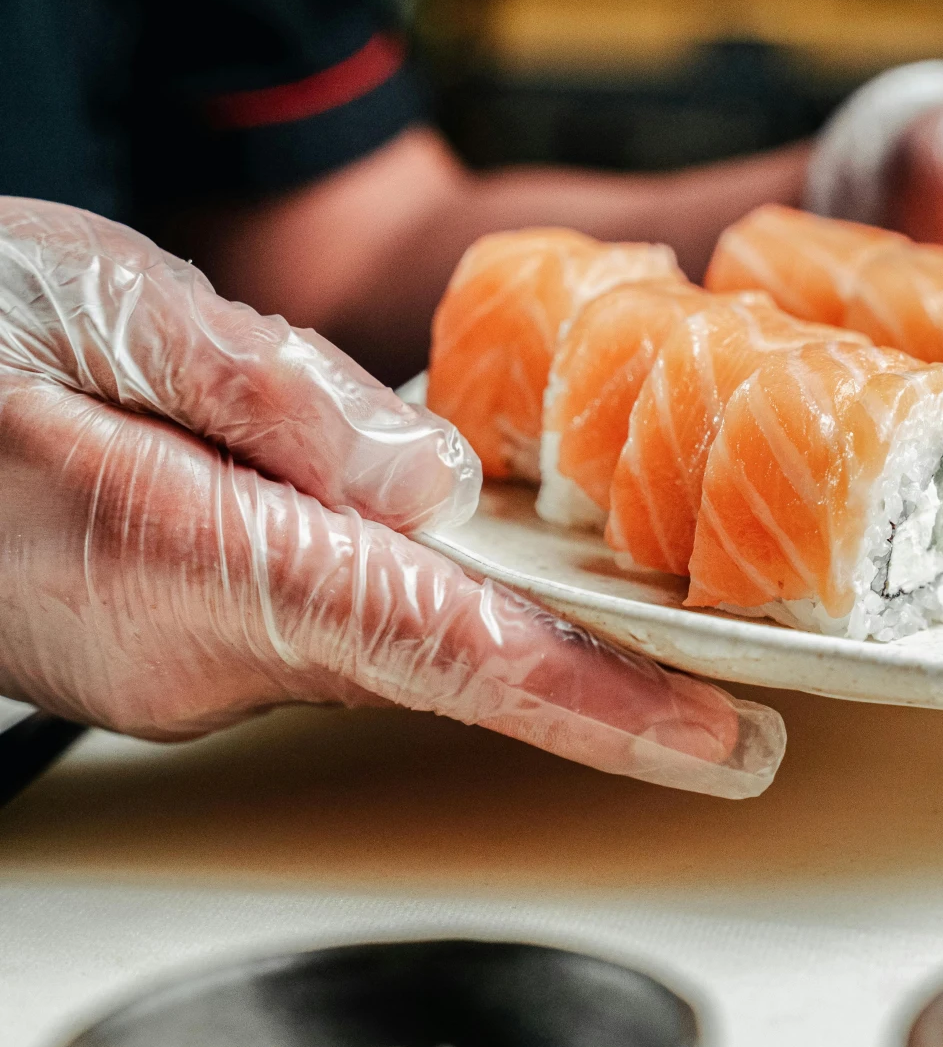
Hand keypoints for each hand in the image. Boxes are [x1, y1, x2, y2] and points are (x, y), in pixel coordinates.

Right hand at [0, 199, 780, 795]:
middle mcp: (200, 652)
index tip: (726, 744)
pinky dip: (413, 592)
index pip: (447, 647)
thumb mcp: (92, 303)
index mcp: (193, 564)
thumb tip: (430, 475)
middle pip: (446, 655)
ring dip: (504, 619)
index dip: (603, 702)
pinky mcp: (173, 648)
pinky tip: (448, 546)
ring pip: (392, 635)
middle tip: (745, 676)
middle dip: (593, 669)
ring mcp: (183, 667)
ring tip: (631, 615)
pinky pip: (334, 621)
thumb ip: (267, 393)